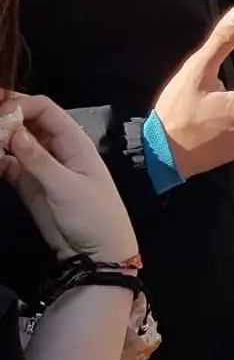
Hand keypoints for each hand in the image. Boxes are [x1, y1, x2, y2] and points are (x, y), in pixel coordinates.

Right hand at [0, 95, 137, 262]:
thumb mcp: (67, 188)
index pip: (44, 109)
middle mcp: (56, 147)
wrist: (98, 254)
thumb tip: (13, 131)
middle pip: (26, 121)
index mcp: (74, 141)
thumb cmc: (95, 217)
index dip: (20, 105)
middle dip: (5, 119)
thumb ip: (39, 160)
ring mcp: (41, 165)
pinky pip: (8, 164)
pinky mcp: (29, 184)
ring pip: (14, 141)